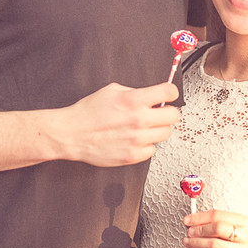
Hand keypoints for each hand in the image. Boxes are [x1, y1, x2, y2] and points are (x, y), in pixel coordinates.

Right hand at [59, 82, 179, 166]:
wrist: (72, 133)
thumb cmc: (89, 112)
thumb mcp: (112, 91)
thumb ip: (135, 92)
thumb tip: (152, 95)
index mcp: (134, 100)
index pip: (170, 92)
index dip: (170, 92)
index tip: (168, 95)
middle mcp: (138, 119)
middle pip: (175, 116)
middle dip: (168, 113)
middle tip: (159, 114)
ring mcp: (137, 139)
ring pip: (166, 134)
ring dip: (158, 130)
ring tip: (145, 128)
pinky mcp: (132, 156)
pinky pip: (152, 150)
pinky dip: (146, 146)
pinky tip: (135, 140)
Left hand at [183, 209, 247, 247]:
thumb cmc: (243, 243)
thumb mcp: (238, 228)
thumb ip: (220, 222)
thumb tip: (194, 220)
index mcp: (245, 222)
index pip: (218, 215)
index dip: (200, 217)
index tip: (188, 219)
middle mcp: (245, 236)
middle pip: (217, 228)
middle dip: (199, 229)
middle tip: (189, 231)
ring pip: (213, 245)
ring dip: (195, 243)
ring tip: (187, 241)